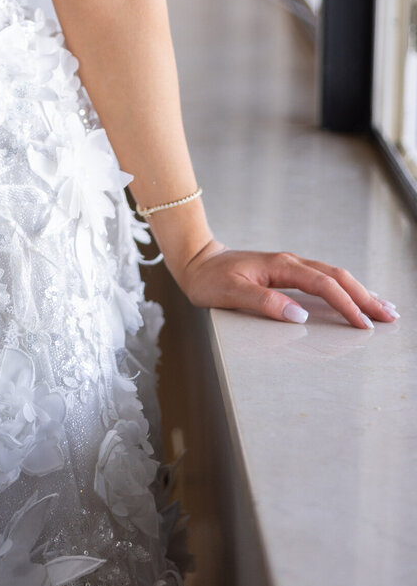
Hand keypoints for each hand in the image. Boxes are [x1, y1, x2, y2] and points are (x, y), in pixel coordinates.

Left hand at [177, 238, 398, 329]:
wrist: (197, 261)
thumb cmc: (209, 279)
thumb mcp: (230, 294)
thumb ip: (263, 303)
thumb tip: (298, 315)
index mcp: (280, 266)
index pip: (323, 284)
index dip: (345, 304)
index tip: (363, 323)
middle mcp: (290, 263)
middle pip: (337, 276)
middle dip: (364, 296)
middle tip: (389, 316)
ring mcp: (291, 266)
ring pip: (334, 276)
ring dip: (359, 291)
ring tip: (383, 308)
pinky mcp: (288, 273)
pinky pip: (324, 280)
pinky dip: (344, 289)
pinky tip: (354, 299)